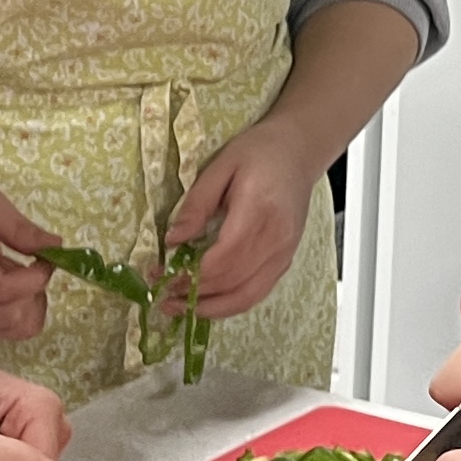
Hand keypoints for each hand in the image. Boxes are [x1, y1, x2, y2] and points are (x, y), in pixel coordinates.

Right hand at [0, 181, 58, 339]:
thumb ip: (18, 227)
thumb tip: (55, 246)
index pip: (1, 290)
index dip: (33, 279)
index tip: (46, 258)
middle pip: (9, 316)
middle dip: (35, 292)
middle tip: (37, 265)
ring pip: (12, 330)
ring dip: (32, 304)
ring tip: (24, 276)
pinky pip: (7, 333)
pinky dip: (22, 313)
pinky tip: (15, 288)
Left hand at [165, 122, 319, 321]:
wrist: (298, 152)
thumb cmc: (259, 152)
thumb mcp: (221, 166)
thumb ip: (197, 204)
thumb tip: (173, 240)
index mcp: (260, 211)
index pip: (224, 257)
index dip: (191, 274)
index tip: (163, 275)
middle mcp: (276, 239)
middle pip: (232, 281)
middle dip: (194, 293)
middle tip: (162, 294)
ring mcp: (284, 253)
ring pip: (246, 296)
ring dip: (211, 308)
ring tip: (181, 308)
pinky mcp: (285, 260)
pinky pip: (257, 292)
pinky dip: (230, 304)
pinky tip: (208, 304)